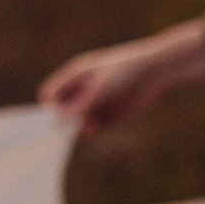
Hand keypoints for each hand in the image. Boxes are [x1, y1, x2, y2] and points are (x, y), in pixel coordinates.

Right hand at [39, 23, 204, 134]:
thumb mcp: (98, 90)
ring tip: (90, 128)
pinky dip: (95, 130)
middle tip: (70, 128)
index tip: (55, 118)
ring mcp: (97, 102)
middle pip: (64, 110)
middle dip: (65, 121)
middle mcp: (83, 90)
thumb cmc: (124, 72)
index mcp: (74, 76)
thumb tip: (58, 123)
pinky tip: (98, 130)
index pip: (51, 93)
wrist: (155, 72)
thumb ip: (78, 107)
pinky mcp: (111, 113)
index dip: (49, 107)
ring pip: (80, 121)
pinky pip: (96, 126)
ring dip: (81, 127)